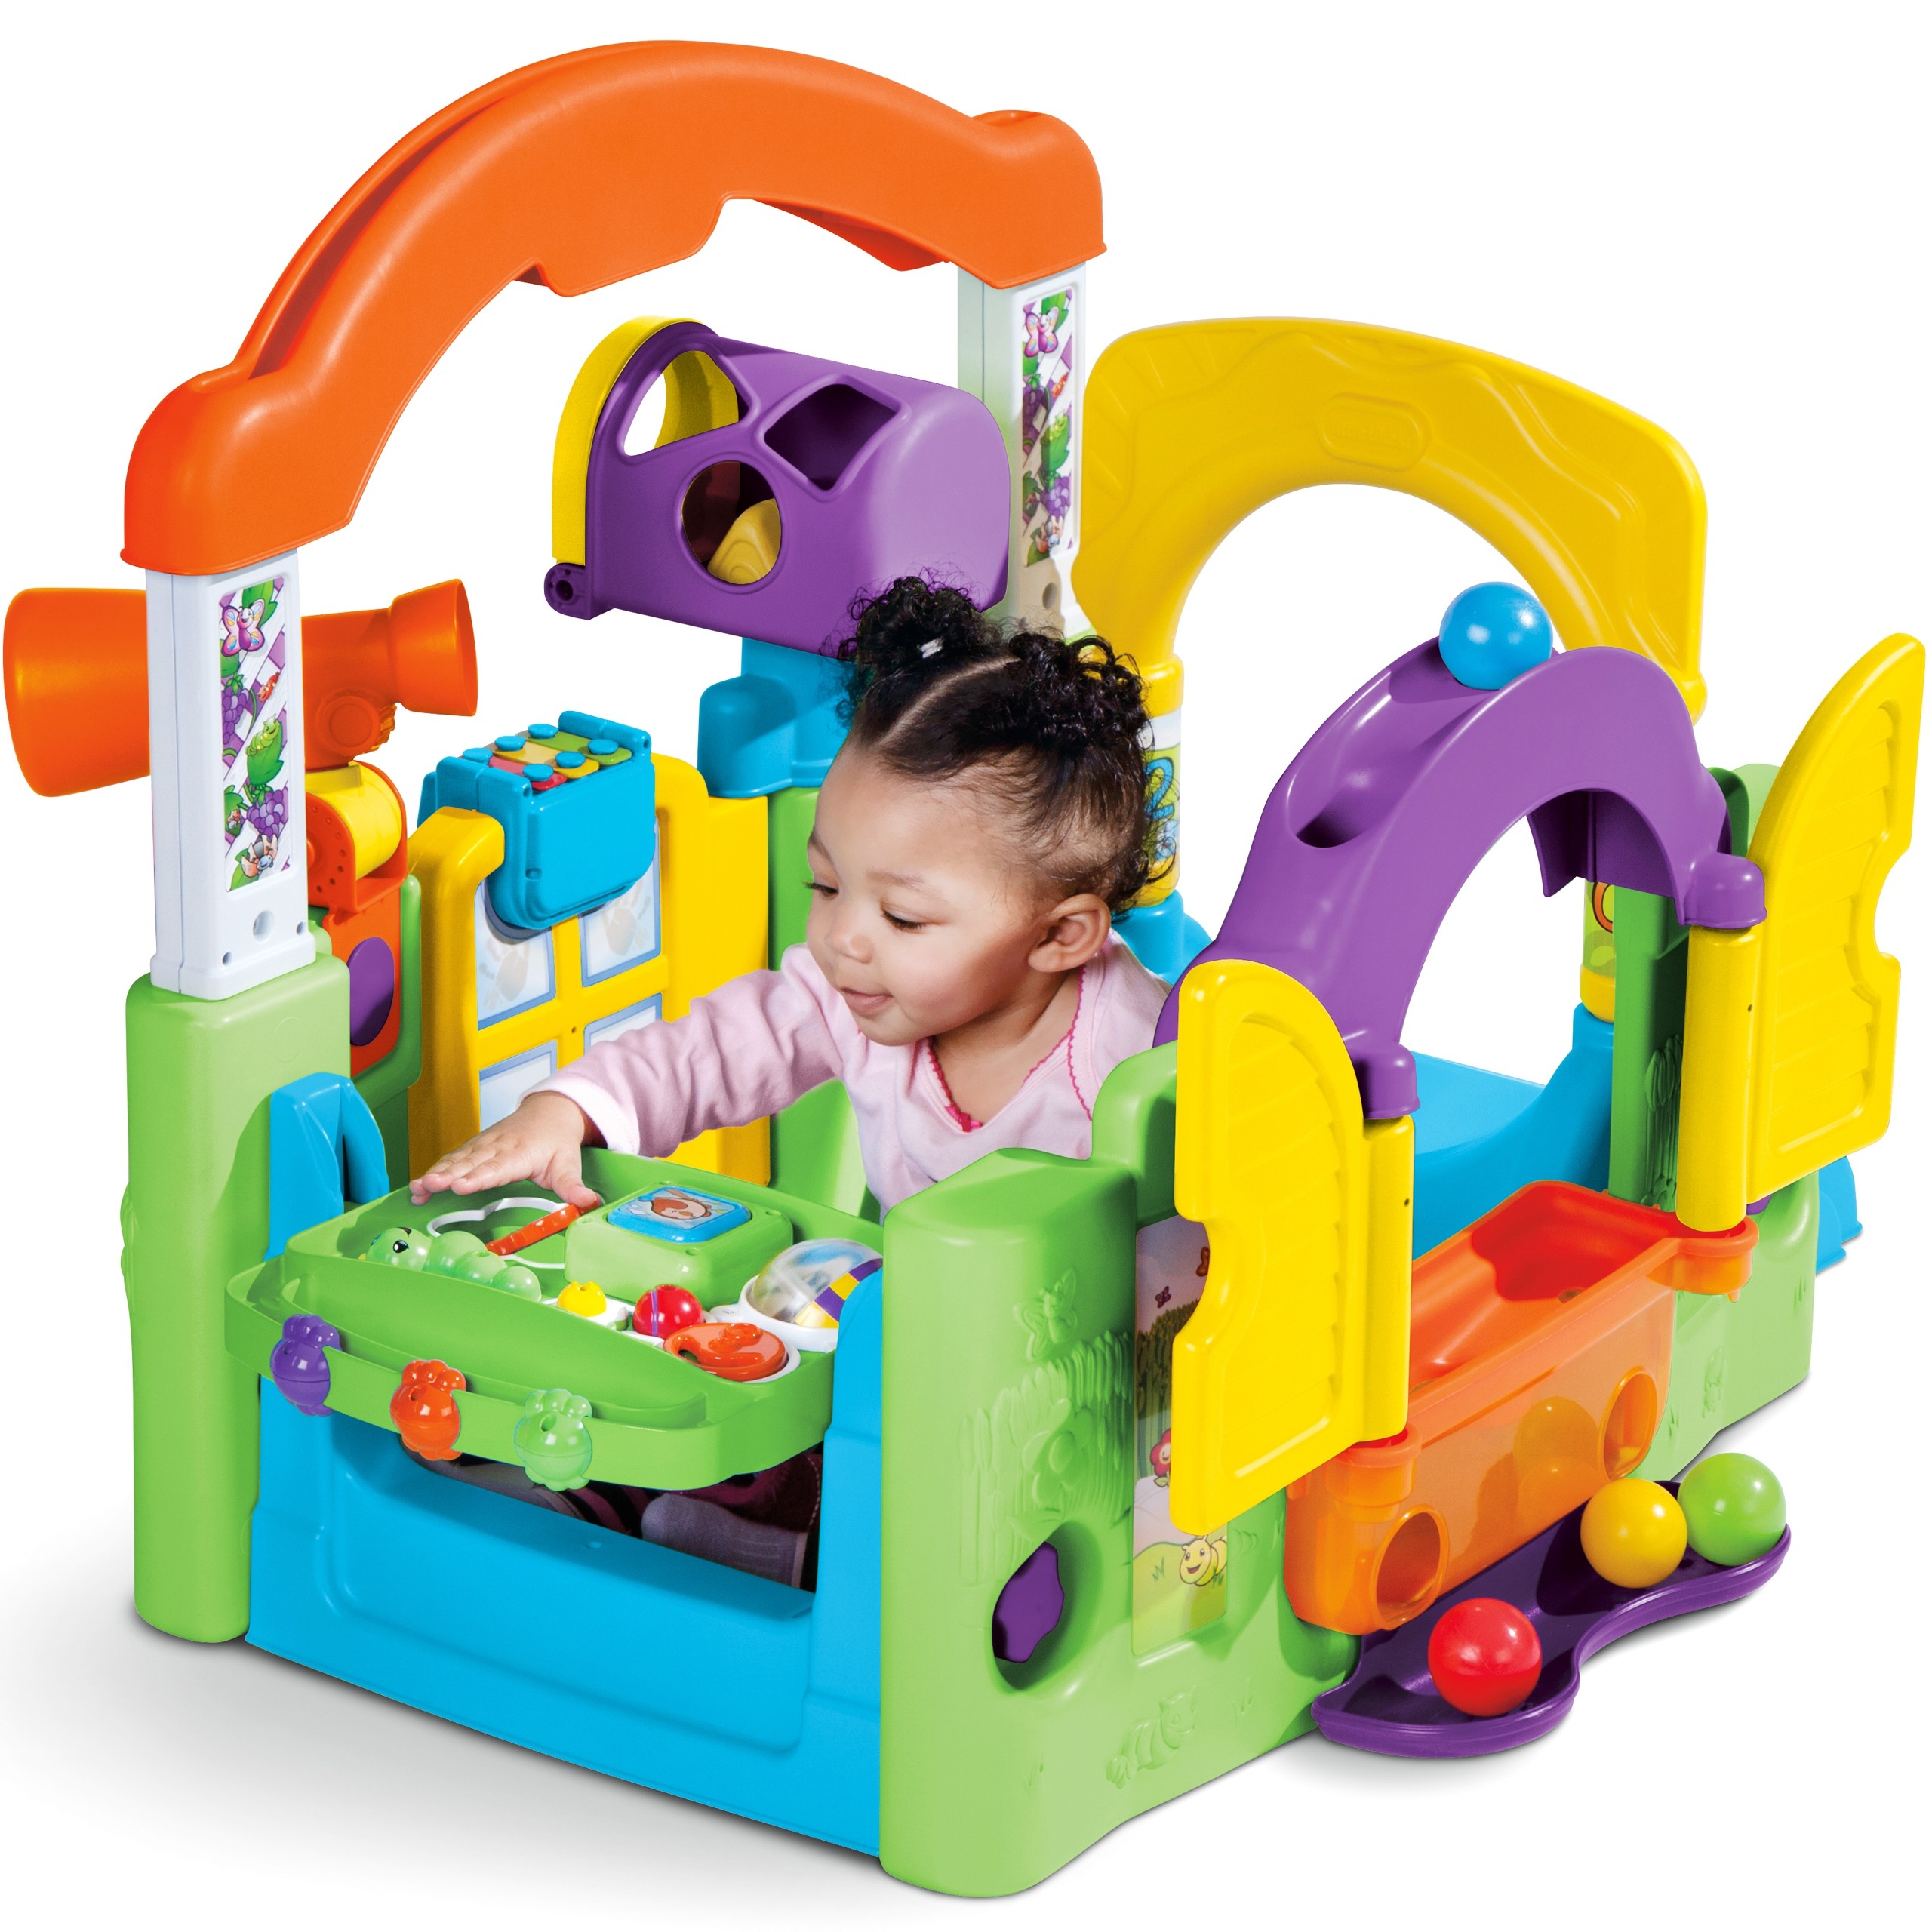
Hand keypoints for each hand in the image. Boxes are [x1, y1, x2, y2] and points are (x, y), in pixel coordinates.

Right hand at [410, 1091, 602, 1208]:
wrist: (550, 1111)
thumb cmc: (557, 1140)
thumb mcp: (569, 1164)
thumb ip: (574, 1187)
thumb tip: (589, 1204)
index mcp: (520, 1153)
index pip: (497, 1168)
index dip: (478, 1177)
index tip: (461, 1185)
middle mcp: (497, 1147)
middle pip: (470, 1164)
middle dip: (447, 1176)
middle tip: (428, 1187)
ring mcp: (483, 1146)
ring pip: (457, 1160)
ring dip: (436, 1174)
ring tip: (417, 1189)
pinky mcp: (474, 1147)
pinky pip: (452, 1159)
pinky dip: (435, 1171)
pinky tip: (419, 1188)